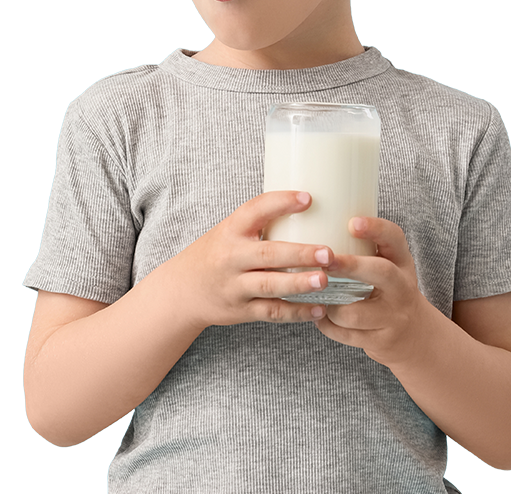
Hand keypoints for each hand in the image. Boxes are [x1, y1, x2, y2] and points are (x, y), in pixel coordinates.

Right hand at [178, 191, 334, 328]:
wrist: (183, 291)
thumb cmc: (217, 253)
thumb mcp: (230, 231)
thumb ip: (261, 222)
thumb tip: (309, 203)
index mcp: (231, 230)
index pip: (255, 210)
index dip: (281, 202)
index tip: (308, 198)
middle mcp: (231, 257)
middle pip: (267, 254)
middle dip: (299, 254)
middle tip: (327, 253)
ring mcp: (235, 286)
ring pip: (270, 286)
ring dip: (299, 284)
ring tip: (325, 280)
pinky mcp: (241, 310)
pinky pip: (272, 312)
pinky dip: (297, 313)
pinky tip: (319, 309)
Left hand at [313, 216, 424, 368]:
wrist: (413, 335)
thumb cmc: (387, 290)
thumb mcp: (387, 264)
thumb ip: (363, 247)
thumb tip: (313, 220)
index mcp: (401, 262)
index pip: (395, 238)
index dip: (375, 228)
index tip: (352, 222)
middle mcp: (402, 288)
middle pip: (381, 273)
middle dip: (350, 266)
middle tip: (325, 260)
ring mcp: (393, 317)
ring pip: (356, 313)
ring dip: (331, 306)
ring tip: (315, 296)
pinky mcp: (380, 341)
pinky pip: (347, 335)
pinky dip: (328, 326)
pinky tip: (318, 316)